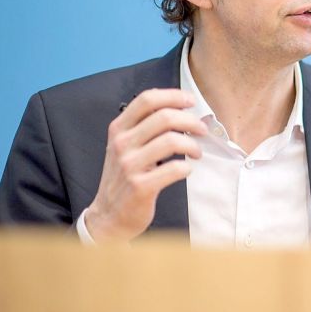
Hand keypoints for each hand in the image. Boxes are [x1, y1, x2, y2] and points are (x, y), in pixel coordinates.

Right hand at [85, 89, 206, 242]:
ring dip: (193, 145)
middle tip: (201, 130)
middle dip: (191, 121)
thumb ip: (145, 126)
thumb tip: (180, 109)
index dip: (173, 96)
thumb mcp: (126, 146)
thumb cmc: (125, 177)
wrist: (109, 215)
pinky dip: (186, 168)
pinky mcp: (140, 186)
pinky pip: (174, 169)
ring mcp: (129, 165)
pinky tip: (186, 170)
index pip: (147, 99)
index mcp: (119, 129)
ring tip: (196, 152)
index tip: (190, 101)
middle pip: (164, 117)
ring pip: (172, 141)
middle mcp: (121, 143)